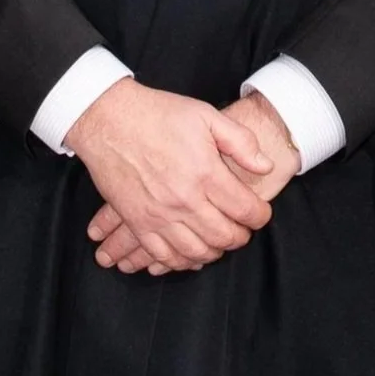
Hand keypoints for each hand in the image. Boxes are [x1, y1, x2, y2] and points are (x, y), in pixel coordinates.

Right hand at [68, 80, 271, 275]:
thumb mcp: (207, 116)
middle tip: (244, 230)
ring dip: (215, 251)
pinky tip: (191, 254)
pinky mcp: (137, 222)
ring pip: (196, 251)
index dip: (260, 216)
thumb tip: (265, 167)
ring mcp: (158, 215)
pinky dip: (181, 261)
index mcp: (205, 173)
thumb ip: (241, 142)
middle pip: (224, 236)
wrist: (109, 120)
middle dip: (241, 237)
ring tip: (220, 241)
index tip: (261, 214)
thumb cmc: (159, 114)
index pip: (245, 209)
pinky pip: (163, 255)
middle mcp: (184, 200)